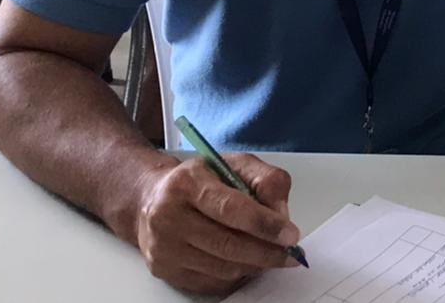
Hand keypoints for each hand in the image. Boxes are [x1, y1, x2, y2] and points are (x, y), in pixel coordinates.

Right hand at [132, 153, 300, 293]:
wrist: (152, 199)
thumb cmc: (203, 180)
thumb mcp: (236, 164)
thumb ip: (266, 180)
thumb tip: (282, 214)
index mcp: (187, 182)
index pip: (230, 208)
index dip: (263, 224)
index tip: (291, 235)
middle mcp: (168, 216)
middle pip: (226, 243)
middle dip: (266, 251)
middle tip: (292, 254)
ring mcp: (163, 247)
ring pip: (221, 267)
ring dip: (256, 265)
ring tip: (274, 256)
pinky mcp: (164, 270)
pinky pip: (211, 281)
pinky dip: (237, 274)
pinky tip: (250, 262)